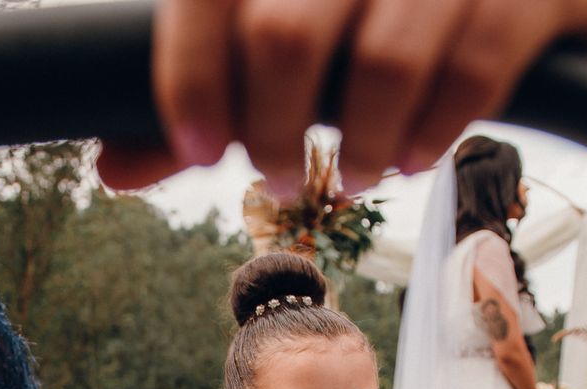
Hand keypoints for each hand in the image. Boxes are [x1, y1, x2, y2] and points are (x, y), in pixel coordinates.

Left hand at [97, 0, 586, 193]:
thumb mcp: (307, 18)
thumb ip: (213, 77)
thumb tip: (115, 166)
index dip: (187, 76)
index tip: (196, 146)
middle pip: (283, 33)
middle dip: (270, 128)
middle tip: (275, 173)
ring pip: (379, 63)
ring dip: (354, 146)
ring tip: (352, 172)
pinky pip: (471, 73)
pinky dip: (430, 134)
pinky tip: (412, 152)